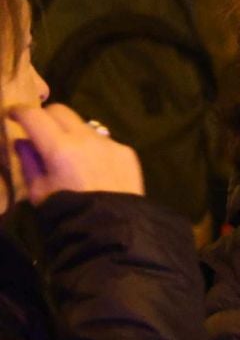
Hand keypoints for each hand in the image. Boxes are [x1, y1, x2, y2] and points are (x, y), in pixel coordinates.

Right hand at [8, 104, 143, 201]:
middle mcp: (86, 138)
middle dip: (45, 116)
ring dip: (71, 132)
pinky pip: (104, 140)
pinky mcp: (126, 151)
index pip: (34, 116)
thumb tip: (22, 141)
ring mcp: (109, 143)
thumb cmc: (68, 212)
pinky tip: (93, 166)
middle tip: (38, 130)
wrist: (114, 228)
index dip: (19, 112)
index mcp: (59, 148)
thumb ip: (28, 161)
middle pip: (61, 111)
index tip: (12, 115)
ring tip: (68, 152)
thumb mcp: (38, 191)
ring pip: (84, 125)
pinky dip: (92, 147)